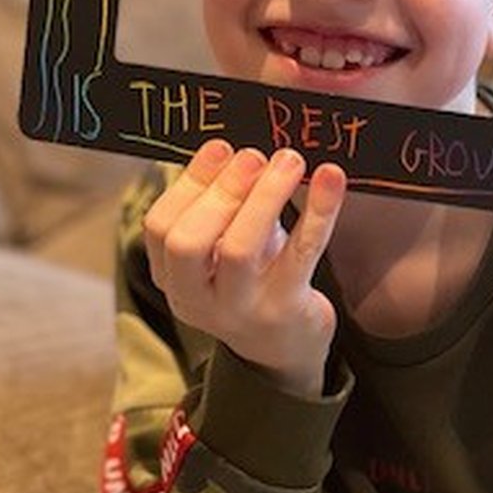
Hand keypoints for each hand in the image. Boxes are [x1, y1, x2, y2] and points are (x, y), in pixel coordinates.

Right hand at [142, 139, 347, 397]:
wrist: (286, 348)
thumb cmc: (253, 279)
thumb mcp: (223, 247)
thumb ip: (221, 205)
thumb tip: (237, 144)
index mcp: (172, 278)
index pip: (160, 228)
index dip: (190, 183)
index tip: (221, 147)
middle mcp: (197, 299)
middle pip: (190, 242)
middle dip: (221, 191)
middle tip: (254, 155)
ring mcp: (240, 310)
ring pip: (240, 249)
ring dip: (265, 196)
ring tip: (290, 159)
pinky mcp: (286, 309)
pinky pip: (301, 254)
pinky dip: (318, 211)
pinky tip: (331, 178)